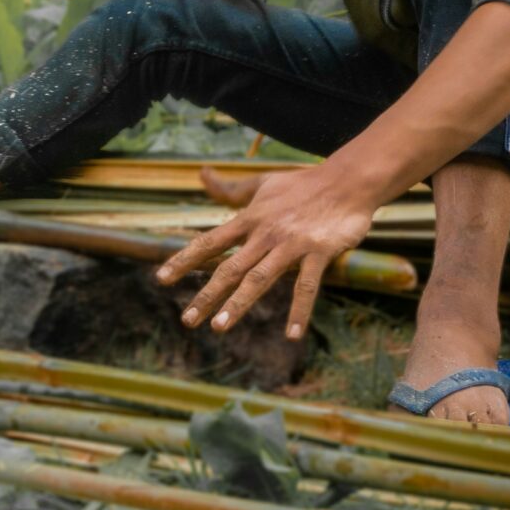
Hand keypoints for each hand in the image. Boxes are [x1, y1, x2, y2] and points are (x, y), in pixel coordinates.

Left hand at [155, 161, 380, 342]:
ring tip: (220, 327)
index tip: (161, 280)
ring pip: (260, 278)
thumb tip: (201, 174)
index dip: (184, 260)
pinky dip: (299, 311)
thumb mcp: (261, 183)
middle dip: (207, 294)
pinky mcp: (318, 252)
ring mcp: (291, 243)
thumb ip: (230, 188)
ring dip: (239, 303)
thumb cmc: (302, 184)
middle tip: (187, 320)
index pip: (210, 242)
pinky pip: (306, 286)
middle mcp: (266, 233)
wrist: (347, 180)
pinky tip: (292, 335)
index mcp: (250, 219)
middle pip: (230, 267)